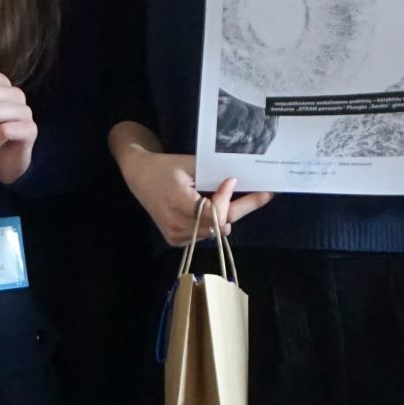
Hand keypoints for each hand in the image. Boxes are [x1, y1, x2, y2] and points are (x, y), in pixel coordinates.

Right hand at [117, 143, 270, 247]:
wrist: (139, 177)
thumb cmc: (165, 167)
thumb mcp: (189, 164)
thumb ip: (213, 174)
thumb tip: (240, 181)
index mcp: (177, 202)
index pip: (213, 212)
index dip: (227, 199)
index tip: (232, 181)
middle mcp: (176, 224)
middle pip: (219, 224)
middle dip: (241, 208)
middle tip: (263, 195)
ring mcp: (175, 235)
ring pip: (215, 231)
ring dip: (226, 215)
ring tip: (227, 197)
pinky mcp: (175, 240)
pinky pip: (206, 235)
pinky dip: (213, 222)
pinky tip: (208, 208)